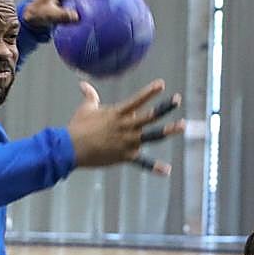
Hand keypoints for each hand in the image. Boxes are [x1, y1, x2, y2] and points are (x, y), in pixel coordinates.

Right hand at [67, 81, 184, 171]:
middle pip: (150, 116)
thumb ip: (89, 95)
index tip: (162, 85)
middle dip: (165, 107)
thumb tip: (82, 84)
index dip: (150, 92)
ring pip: (152, 135)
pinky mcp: (125, 156)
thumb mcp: (85, 109)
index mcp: (118, 113)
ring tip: (182, 125)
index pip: (137, 100)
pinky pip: (142, 162)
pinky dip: (154, 167)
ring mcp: (127, 142)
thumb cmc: (77, 128)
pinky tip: (167, 170)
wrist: (71, 148)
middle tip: (177, 100)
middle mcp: (126, 126)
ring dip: (168, 130)